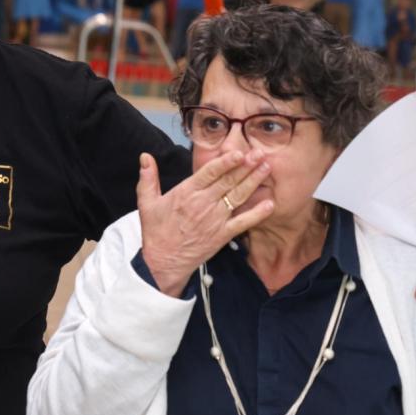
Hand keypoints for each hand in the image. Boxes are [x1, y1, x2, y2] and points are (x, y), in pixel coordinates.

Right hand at [137, 150, 271, 296]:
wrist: (163, 262)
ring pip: (238, 196)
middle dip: (246, 166)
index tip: (239, 152)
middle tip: (260, 153)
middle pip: (228, 181)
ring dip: (254, 181)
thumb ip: (148, 178)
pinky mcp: (222, 235)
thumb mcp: (146, 203)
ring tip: (267, 168)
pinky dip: (257, 214)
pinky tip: (270, 204)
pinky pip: (243, 222)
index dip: (226, 162)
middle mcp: (203, 204)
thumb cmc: (156, 231)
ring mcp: (215, 220)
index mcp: (186, 193)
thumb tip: (145, 156)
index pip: (209, 173)